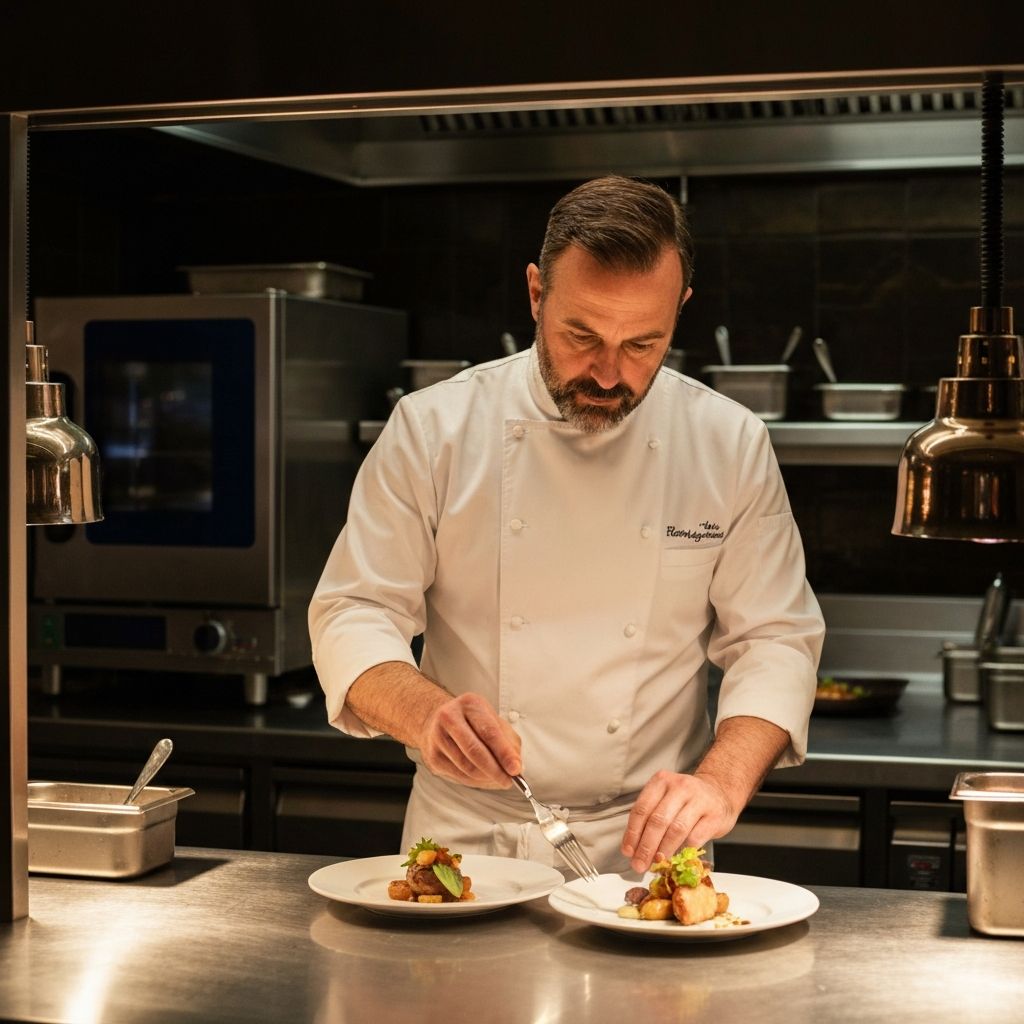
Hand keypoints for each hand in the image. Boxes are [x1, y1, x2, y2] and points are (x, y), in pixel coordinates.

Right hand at [418, 692, 522, 788]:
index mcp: (469, 704)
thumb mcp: (492, 719)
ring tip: (498, 779)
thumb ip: (508, 740)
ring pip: (466, 767)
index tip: (516, 769)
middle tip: (508, 780)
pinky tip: (483, 778)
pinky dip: (475, 781)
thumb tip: (516, 766)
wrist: (436, 720)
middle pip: (475, 751)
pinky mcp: (433, 756)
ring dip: (486, 779)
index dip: (504, 753)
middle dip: (495, 770)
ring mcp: (437, 737)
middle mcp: (449, 718)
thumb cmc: (469, 720)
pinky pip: (458, 775)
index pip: (489, 732)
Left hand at [620, 770, 738, 872]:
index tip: (628, 852)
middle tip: (639, 864)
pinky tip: (677, 858)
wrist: (720, 793)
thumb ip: (650, 819)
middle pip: (658, 820)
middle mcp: (680, 787)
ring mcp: (699, 800)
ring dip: (663, 850)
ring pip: (676, 829)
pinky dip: (683, 850)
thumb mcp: (665, 800)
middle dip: (646, 846)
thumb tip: (634, 849)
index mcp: (661, 781)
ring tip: (656, 863)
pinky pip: (695, 837)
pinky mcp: (714, 815)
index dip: (632, 833)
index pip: (642, 809)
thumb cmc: (686, 801)